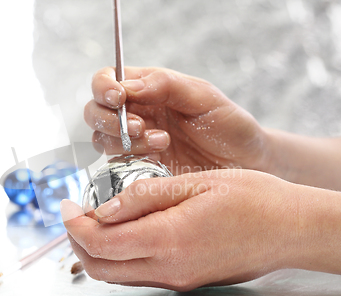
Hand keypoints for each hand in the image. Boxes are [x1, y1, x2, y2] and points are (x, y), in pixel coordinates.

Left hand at [61, 169, 309, 290]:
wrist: (292, 229)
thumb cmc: (253, 198)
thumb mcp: (196, 183)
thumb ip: (145, 196)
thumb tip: (104, 208)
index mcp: (169, 239)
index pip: (100, 242)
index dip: (74, 225)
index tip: (66, 205)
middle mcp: (169, 267)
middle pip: (100, 267)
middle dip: (78, 242)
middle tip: (75, 213)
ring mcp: (178, 279)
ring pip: (117, 275)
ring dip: (97, 250)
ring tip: (96, 219)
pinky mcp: (187, 280)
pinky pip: (139, 274)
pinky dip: (121, 256)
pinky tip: (126, 231)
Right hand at [85, 67, 267, 173]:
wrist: (246, 165)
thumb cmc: (229, 126)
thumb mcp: (203, 97)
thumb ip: (166, 85)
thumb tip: (127, 86)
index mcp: (148, 89)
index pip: (107, 80)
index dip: (104, 87)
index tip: (119, 98)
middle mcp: (136, 114)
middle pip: (95, 111)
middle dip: (109, 119)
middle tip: (140, 127)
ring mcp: (135, 144)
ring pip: (102, 140)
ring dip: (124, 142)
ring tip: (162, 142)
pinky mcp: (138, 170)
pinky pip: (115, 166)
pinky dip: (128, 162)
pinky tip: (157, 160)